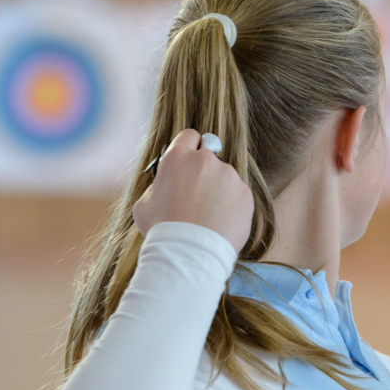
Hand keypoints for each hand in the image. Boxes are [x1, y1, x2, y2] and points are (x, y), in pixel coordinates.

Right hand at [133, 129, 253, 252]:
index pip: (189, 136)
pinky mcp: (245, 193)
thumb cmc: (162, 230)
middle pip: (209, 156)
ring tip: (208, 217)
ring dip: (218, 191)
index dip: (189, 148)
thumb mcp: (145, 203)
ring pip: (225, 177)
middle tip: (198, 194)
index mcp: (178, 157)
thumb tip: (166, 183)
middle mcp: (206, 160)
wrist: (190, 253)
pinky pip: (238, 195)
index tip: (189, 160)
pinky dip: (232, 207)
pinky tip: (220, 223)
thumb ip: (158, 185)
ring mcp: (228, 175)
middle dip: (204, 171)